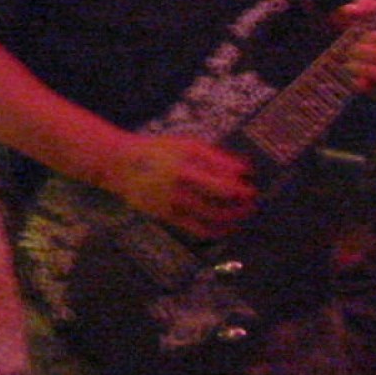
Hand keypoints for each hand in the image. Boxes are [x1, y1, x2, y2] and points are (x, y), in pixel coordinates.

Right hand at [107, 133, 257, 240]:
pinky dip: (217, 230)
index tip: (252, 179)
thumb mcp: (186, 144)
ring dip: (234, 216)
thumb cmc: (159, 151)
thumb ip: (215, 156)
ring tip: (245, 213)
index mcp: (187, 156)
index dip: (241, 178)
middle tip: (253, 198)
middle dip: (242, 198)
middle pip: (221, 193)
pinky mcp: (168, 216)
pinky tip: (228, 227)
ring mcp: (174, 199)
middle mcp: (181, 178)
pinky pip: (198, 229)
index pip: (222, 170)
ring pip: (212, 214)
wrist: (121, 164)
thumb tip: (245, 169)